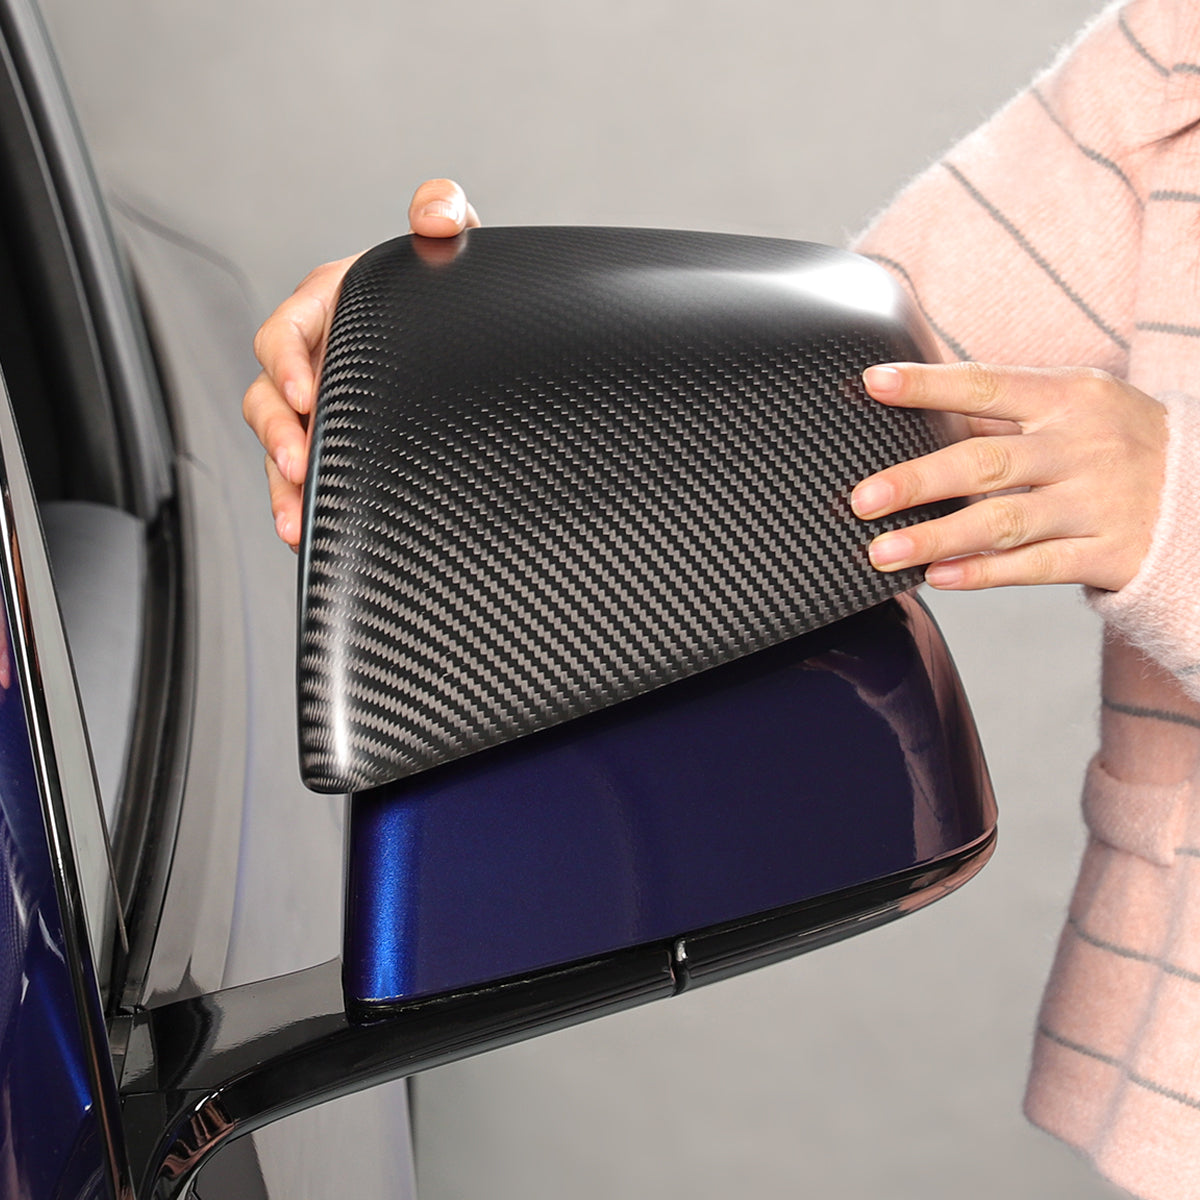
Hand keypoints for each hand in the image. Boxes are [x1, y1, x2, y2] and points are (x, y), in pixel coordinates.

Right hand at [242, 178, 479, 547]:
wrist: (467, 338)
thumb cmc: (445, 288)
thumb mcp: (449, 244)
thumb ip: (443, 213)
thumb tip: (435, 214)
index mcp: (326, 309)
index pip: (284, 334)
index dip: (284, 364)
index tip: (305, 393)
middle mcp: (313, 360)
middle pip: (267, 398)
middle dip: (277, 433)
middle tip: (297, 463)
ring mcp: (321, 407)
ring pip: (279, 446)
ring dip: (282, 485)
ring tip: (296, 522)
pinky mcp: (336, 443)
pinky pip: (306, 478)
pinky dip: (303, 506)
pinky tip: (310, 535)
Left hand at [850, 362, 1167, 592]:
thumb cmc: (1116, 441)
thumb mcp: (1077, 405)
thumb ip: (1004, 411)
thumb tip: (913, 406)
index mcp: (1070, 396)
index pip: (986, 385)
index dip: (928, 385)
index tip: (873, 384)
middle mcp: (1083, 447)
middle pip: (985, 462)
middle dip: (917, 480)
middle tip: (862, 499)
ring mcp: (1097, 502)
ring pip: (1003, 522)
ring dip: (936, 538)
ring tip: (881, 552)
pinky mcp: (1109, 552)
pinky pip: (1036, 566)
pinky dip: (984, 573)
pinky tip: (940, 578)